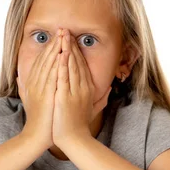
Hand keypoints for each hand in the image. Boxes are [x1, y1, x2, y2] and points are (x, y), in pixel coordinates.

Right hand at [17, 30, 62, 149]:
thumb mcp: (28, 100)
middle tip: (62, 29)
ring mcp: (39, 88)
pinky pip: (52, 75)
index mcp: (31, 83)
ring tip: (63, 36)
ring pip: (49, 63)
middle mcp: (34, 83)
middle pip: (45, 58)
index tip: (57, 36)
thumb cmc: (36, 120)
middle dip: (54, 42)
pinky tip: (63, 54)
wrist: (36, 136)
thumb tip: (18, 77)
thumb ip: (23, 87)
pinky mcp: (46, 95)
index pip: (41, 60)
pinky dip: (57, 64)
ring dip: (56, 48)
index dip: (49, 47)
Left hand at [52, 29, 111, 147]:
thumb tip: (110, 90)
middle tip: (65, 29)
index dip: (76, 51)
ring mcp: (74, 91)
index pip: (81, 65)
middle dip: (70, 44)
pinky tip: (59, 53)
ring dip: (66, 49)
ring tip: (61, 35)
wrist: (75, 139)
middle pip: (76, 62)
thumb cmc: (80, 126)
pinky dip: (62, 64)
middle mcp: (83, 87)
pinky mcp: (65, 97)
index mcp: (88, 89)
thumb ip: (102, 98)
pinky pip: (63, 77)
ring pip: (70, 66)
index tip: (70, 39)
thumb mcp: (93, 109)